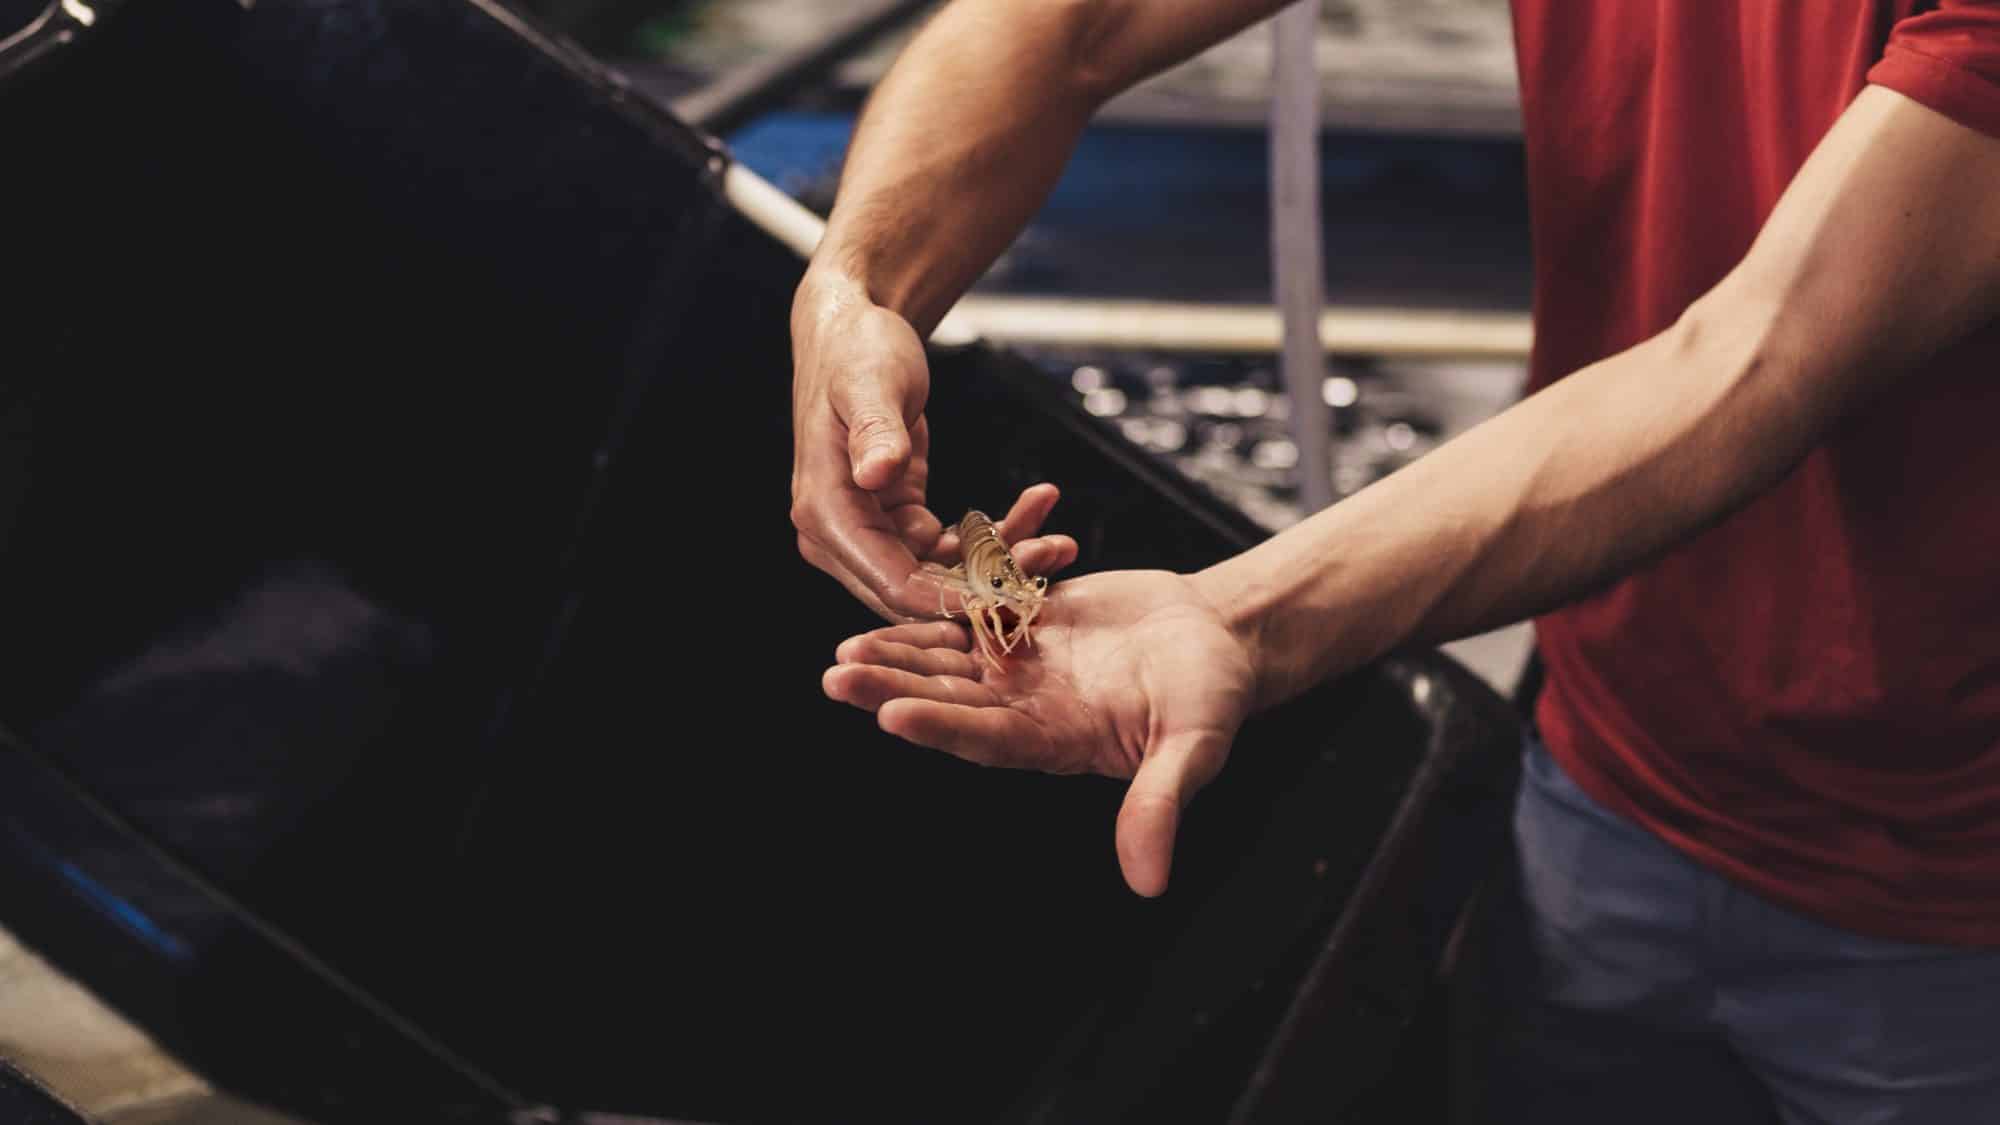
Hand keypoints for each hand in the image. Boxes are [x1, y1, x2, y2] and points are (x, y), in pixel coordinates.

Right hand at [790, 272, 1075, 620]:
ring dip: (1000, 566)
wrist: (854, 334)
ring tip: (1061, 541)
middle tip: (1051, 558)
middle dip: (985, 587)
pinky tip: (1036, 511)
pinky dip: (993, 540)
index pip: (890, 581)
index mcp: (825, 513)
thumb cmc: (857, 351)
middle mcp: (839, 536)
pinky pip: (949, 550)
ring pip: (941, 576)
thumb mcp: (870, 384)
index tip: (1007, 594)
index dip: (949, 599)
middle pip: (917, 591)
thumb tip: (876, 474)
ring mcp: (868, 532)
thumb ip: (875, 432)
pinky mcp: (897, 522)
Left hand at [821, 570, 1256, 896]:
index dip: (940, 727)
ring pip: (949, 659)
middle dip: (893, 687)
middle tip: (837, 675)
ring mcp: (1024, 666)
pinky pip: (974, 611)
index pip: (985, 738)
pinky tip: (895, 595)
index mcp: (1056, 740)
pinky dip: (937, 605)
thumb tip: (1148, 885)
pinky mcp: (1029, 621)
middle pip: (950, 698)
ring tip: (846, 650)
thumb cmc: (1213, 696)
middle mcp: (1028, 708)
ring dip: (899, 651)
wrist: (1221, 635)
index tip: (891, 717)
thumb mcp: (1193, 748)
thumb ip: (1160, 805)